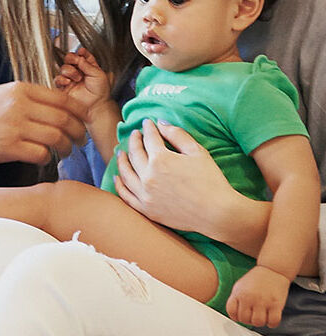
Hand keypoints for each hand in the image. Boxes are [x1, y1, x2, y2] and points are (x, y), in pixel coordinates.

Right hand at [0, 82, 84, 163]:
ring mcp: (14, 127)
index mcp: (22, 90)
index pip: (63, 99)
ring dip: (66, 146)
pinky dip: (48, 157)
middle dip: (78, 131)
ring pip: (56, 137)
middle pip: (64, 118)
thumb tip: (58, 106)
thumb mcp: (4, 94)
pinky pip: (40, 153)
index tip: (84, 120)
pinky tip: (45, 157)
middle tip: (81, 139)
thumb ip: (29, 97)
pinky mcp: (8, 147)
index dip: (79, 112)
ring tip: (67, 151)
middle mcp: (20, 106)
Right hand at [55, 48, 112, 123]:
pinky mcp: (64, 88)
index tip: (81, 53)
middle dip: (72, 58)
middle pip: (69, 59)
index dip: (80, 53)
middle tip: (76, 62)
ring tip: (77, 78)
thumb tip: (79, 56)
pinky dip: (62, 79)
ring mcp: (71, 79)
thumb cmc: (101, 92)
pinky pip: (58, 79)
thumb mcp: (98, 74)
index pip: (81, 55)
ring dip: (70, 71)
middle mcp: (78, 72)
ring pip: (63, 68)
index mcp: (88, 67)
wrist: (96, 105)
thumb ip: (87, 64)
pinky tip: (69, 82)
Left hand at [114, 119, 233, 232]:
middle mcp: (148, 176)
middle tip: (135, 134)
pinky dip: (119, 185)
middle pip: (134, 154)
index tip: (147, 123)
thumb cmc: (210, 180)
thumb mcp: (197, 152)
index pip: (149, 139)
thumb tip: (160, 123)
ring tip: (121, 153)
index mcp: (161, 159)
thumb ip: (177, 134)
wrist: (216, 213)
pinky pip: (126, 195)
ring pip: (125, 173)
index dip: (148, 128)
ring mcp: (145, 194)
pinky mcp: (146, 209)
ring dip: (122, 160)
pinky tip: (118, 177)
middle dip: (134, 141)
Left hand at [226, 265, 289, 327]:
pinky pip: (273, 322)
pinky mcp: (276, 304)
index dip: (236, 316)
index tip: (241, 315)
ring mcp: (263, 301)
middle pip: (244, 319)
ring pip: (258, 322)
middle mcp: (249, 297)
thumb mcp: (240, 286)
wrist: (273, 269)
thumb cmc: (257, 279)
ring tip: (262, 316)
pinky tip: (271, 317)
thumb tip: (234, 315)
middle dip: (249, 320)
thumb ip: (235, 299)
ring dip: (260, 322)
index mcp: (239, 293)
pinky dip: (272, 323)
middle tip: (254, 315)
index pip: (231, 312)